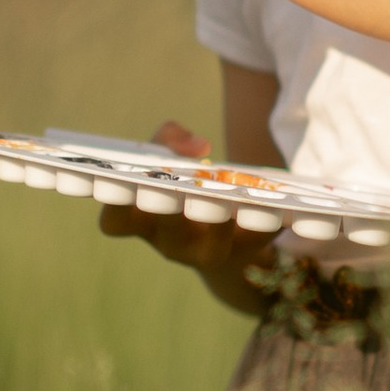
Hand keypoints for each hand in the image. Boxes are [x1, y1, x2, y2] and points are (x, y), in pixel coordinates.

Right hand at [94, 120, 272, 312]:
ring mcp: (208, 252)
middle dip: (169, 210)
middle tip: (175, 188)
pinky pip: (257, 238)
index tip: (120, 184)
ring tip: (230, 194)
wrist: (226, 232)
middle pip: (165, 232)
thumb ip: (168, 138)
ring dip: (220, 220)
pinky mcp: (247, 250)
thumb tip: (197, 146)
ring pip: (212, 247)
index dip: (114, 207)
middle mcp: (171, 242)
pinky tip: (274, 201)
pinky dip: (265, 218)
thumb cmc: (183, 188)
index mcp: (143, 221)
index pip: (115, 223)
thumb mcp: (168, 160)